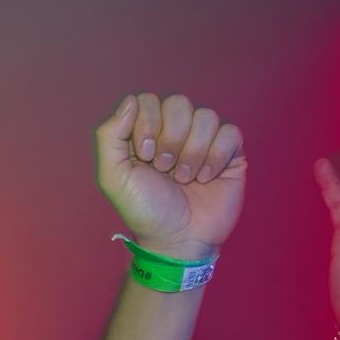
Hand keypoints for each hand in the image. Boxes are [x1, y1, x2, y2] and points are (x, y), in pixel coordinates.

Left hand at [97, 93, 244, 262]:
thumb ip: (109, 136)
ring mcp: (204, 140)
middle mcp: (175, 132)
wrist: (176, 239)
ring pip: (206, 117)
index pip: (148, 100)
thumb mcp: (113, 177)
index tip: (144, 156)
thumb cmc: (144, 210)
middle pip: (178, 103)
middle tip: (164, 168)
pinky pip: (230, 133)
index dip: (147, 123)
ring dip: (191, 152)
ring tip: (183, 178)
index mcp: (145, 133)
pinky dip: (215, 157)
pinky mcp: (230, 153)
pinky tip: (205, 178)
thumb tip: (131, 100)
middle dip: (170, 138)